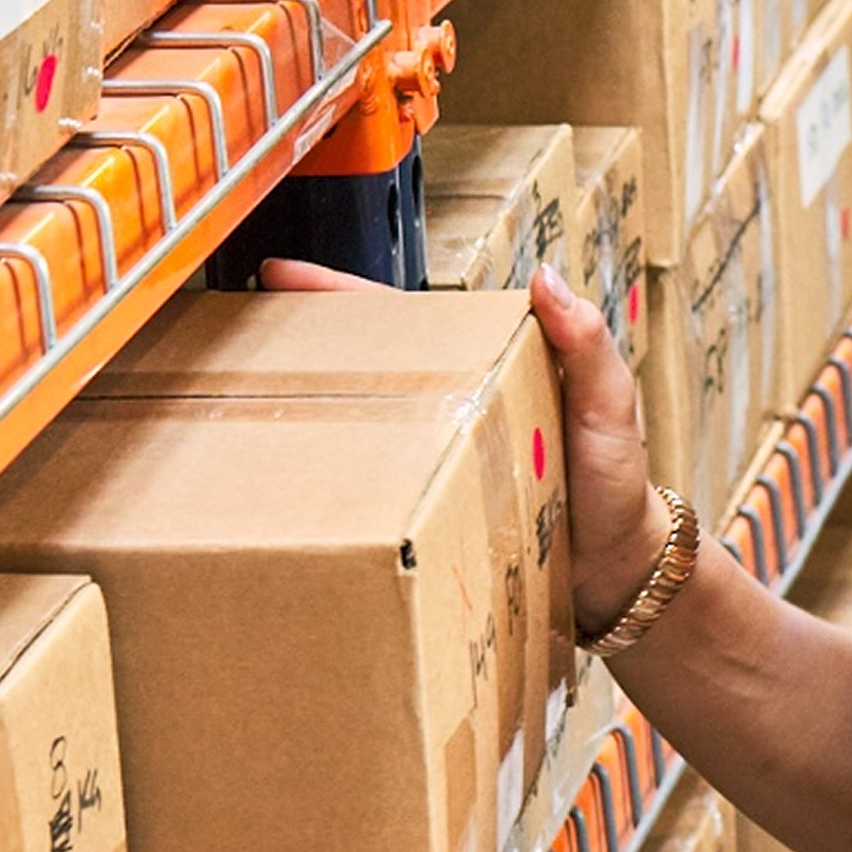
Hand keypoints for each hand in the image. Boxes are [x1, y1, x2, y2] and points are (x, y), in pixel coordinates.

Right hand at [265, 256, 669, 643]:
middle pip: (368, 365)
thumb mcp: (611, 406)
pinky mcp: (431, 507)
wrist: (619, 574)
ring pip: (365, 422)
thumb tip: (545, 279)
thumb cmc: (619, 485)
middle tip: (231, 340)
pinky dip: (336, 476)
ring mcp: (439, 456)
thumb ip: (586, 345)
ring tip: (240, 402)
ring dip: (311, 410)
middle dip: (301, 347)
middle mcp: (457, 404)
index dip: (342, 298)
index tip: (280, 276)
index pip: (408, 320)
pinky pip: (376, 482)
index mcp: (492, 364)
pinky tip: (294, 480)